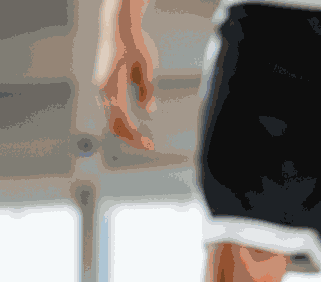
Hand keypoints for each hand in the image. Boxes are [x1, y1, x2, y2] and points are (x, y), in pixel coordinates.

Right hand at [95, 2, 155, 149]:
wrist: (117, 28)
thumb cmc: (134, 46)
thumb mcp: (146, 68)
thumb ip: (146, 90)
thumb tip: (148, 110)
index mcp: (112, 87)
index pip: (122, 121)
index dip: (135, 136)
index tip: (150, 145)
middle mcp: (102, 90)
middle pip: (113, 124)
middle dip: (130, 138)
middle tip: (149, 145)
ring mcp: (100, 88)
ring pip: (110, 118)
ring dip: (125, 130)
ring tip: (142, 138)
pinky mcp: (103, 85)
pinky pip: (110, 109)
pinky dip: (121, 120)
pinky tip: (133, 125)